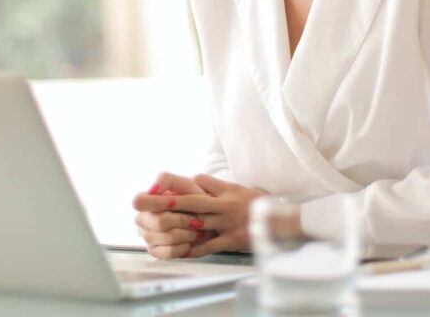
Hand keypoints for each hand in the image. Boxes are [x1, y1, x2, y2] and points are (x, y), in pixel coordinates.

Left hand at [136, 173, 266, 257]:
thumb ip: (217, 186)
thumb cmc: (258, 204)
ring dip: (177, 224)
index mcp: (225, 190)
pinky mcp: (232, 240)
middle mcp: (224, 205)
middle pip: (192, 201)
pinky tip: (180, 251)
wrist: (282, 220)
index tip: (160, 185)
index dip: (181, 183)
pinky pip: (210, 245)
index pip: (200, 182)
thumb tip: (196, 179)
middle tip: (147, 200)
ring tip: (157, 225)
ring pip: (198, 222)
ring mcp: (227, 223)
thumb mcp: (238, 189)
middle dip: (169, 201)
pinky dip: (195, 249)